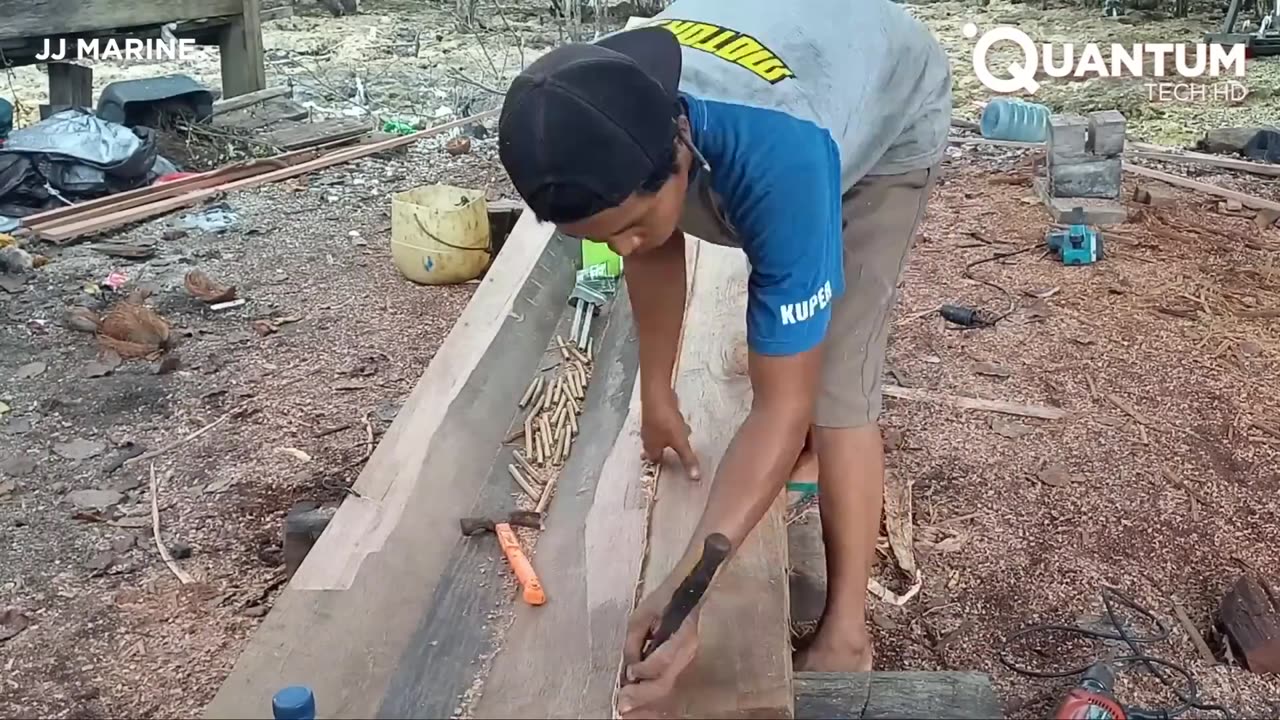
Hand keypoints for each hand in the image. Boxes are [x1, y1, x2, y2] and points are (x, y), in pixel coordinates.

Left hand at [619, 586, 700, 717]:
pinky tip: (637, 690)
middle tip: (622, 701)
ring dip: (645, 696)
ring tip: (626, 700)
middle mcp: (687, 652)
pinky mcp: (682, 662)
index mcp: (680, 636)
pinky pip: (667, 679)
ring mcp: (687, 659)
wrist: (686, 593)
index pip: (662, 662)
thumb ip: (633, 643)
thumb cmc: (662, 600)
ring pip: (667, 685)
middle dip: (642, 694)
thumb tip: (629, 668)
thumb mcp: (641, 617)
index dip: (643, 670)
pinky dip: (651, 689)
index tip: (628, 672)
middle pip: (665, 682)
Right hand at [640, 391, 700, 480]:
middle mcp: (647, 438)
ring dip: (665, 438)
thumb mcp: (681, 442)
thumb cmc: (666, 421)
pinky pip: (660, 424)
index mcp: (651, 448)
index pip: (654, 461)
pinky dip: (667, 426)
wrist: (657, 395)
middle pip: (653, 448)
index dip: (662, 464)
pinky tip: (676, 422)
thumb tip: (695, 478)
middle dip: (661, 451)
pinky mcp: (652, 413)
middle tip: (667, 455)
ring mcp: (648, 425)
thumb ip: (687, 459)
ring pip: (656, 436)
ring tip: (676, 439)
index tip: (668, 467)